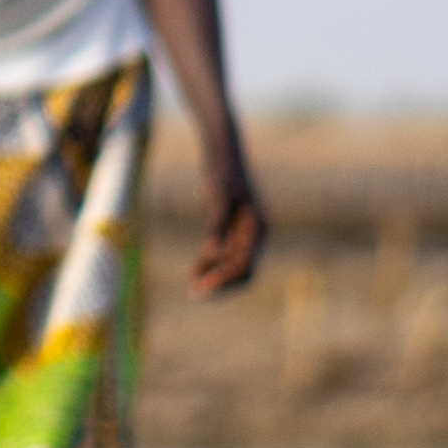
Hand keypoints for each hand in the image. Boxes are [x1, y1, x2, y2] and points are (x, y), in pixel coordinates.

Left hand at [194, 175, 268, 300]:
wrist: (224, 154)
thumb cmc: (221, 173)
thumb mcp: (216, 198)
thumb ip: (215, 226)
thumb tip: (212, 253)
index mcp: (257, 228)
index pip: (243, 266)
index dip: (221, 281)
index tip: (200, 288)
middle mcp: (256, 234)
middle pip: (242, 271)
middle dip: (219, 284)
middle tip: (193, 292)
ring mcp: (248, 233)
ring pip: (234, 265)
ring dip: (214, 276)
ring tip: (191, 284)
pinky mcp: (237, 229)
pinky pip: (228, 255)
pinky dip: (212, 264)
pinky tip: (194, 270)